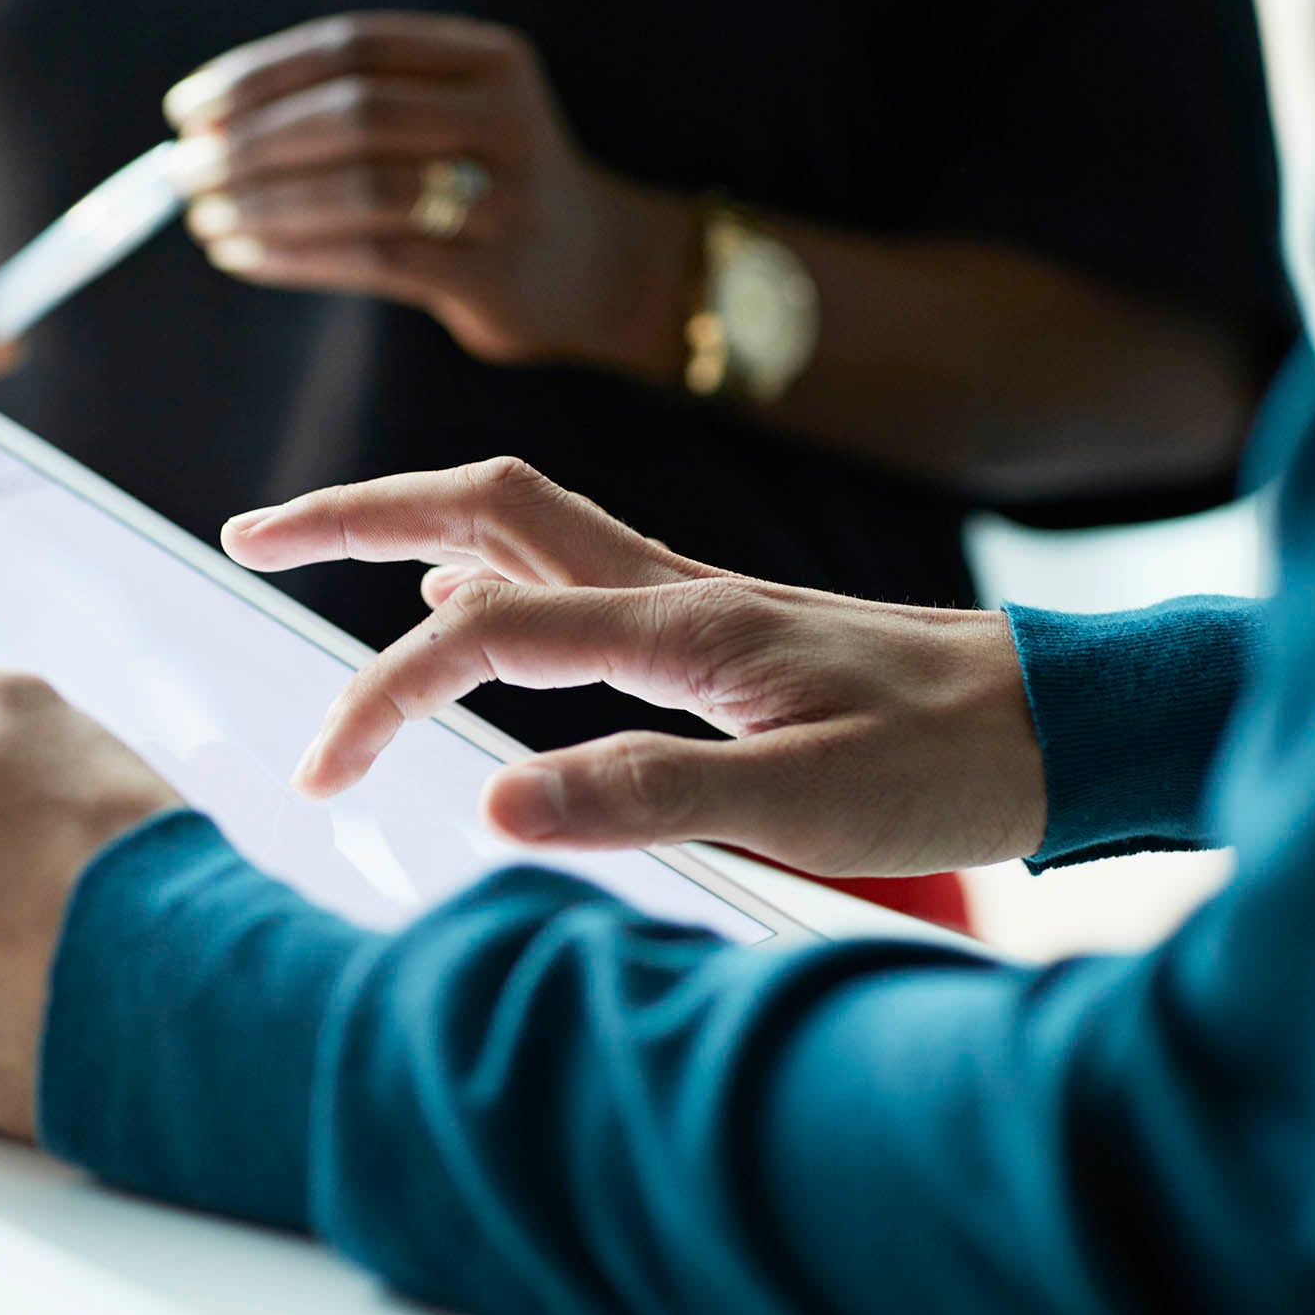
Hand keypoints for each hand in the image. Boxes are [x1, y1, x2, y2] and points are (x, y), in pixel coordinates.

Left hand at [163, 14, 695, 374]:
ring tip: (204, 219)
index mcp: (489, 59)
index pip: (352, 47)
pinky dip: (292, 256)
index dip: (258, 75)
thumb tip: (211, 127)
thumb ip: (363, 106)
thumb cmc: (490, 189)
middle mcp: (505, 117)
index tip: (187, 110)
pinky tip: (245, 256)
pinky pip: (369, 258)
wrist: (600, 271)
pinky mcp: (492, 272)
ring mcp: (506, 197)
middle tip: (180, 171)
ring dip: (262, 204)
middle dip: (250, 142)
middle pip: (352, 114)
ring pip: (356, 189)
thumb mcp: (452, 117)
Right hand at [220, 458, 1047, 876]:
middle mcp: (673, 588)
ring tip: (323, 554)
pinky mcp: (714, 625)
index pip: (482, 632)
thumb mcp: (808, 800)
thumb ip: (648, 794)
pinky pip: (570, 567)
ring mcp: (692, 597)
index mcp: (680, 626)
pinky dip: (489, 571)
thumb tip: (491, 806)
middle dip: (355, 513)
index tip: (325, 776)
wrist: (1064, 721)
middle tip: (251, 537)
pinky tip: (471, 617)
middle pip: (482, 507)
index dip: (382, 697)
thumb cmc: (949, 762)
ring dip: (411, 527)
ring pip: (522, 524)